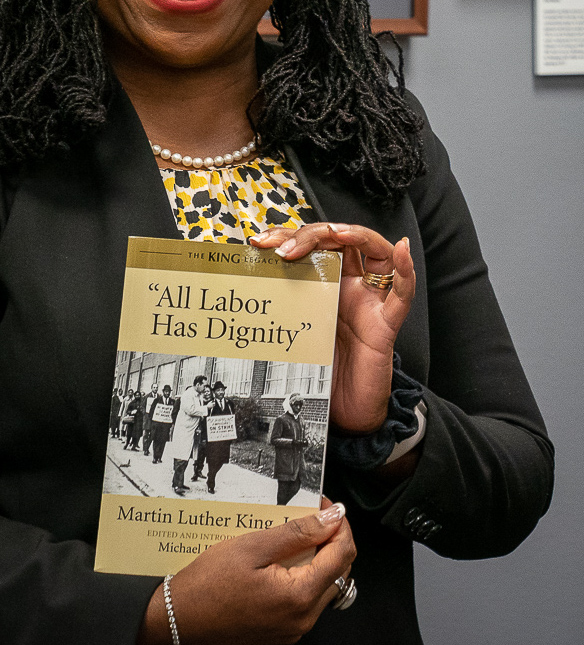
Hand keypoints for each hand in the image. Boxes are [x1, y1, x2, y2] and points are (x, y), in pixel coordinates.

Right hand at [136, 502, 354, 644]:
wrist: (180, 619)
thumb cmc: (208, 583)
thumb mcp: (251, 547)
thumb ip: (296, 533)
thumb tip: (331, 520)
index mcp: (300, 596)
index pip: (342, 555)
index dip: (340, 524)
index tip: (327, 505)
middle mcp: (304, 618)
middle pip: (339, 571)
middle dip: (332, 538)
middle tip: (312, 513)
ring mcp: (294, 627)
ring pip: (325, 585)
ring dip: (319, 556)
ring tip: (296, 532)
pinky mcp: (283, 629)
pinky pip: (307, 597)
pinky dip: (304, 573)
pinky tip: (283, 557)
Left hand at [251, 224, 414, 433]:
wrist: (343, 412)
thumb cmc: (319, 371)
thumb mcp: (291, 331)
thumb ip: (277, 308)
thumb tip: (239, 290)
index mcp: (325, 286)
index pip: (311, 246)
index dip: (286, 237)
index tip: (259, 243)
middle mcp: (349, 287)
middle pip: (339, 241)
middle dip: (310, 234)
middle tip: (283, 247)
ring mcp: (369, 302)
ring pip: (374, 252)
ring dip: (355, 235)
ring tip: (336, 232)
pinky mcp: (385, 324)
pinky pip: (402, 294)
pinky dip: (405, 270)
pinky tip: (400, 250)